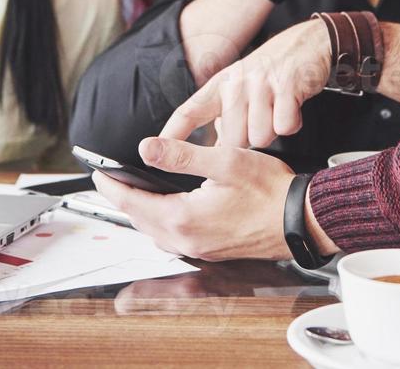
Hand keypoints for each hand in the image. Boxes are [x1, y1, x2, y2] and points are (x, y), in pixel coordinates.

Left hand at [90, 137, 298, 261]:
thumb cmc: (270, 190)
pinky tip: (166, 210)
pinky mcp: (212, 251)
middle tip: (110, 181)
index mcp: (184, 217)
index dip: (112, 186)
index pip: (133, 202)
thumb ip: (181, 155)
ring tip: (133, 193)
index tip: (98, 174)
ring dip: (141, 214)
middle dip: (122, 200)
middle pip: (140, 221)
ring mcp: (201, 249)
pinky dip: (161, 223)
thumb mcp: (224, 160)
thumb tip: (146, 149)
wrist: (301, 220)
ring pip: (156, 233)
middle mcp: (188, 239)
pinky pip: (174, 239)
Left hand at [160, 19, 329, 146]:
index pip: (189, 111)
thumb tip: (208, 146)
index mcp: (221, 85)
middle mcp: (237, 84)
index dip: (170, 134)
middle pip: (232, 140)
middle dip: (246, 143)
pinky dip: (291, 125)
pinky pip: (285, 127)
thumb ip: (222, 113)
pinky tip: (291, 109)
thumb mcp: (238, 85)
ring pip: (260, 137)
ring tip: (275, 112)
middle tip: (258, 123)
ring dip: (271, 132)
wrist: (308, 43)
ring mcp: (262, 85)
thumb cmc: (270, 71)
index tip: (152, 152)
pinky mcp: (288, 87)